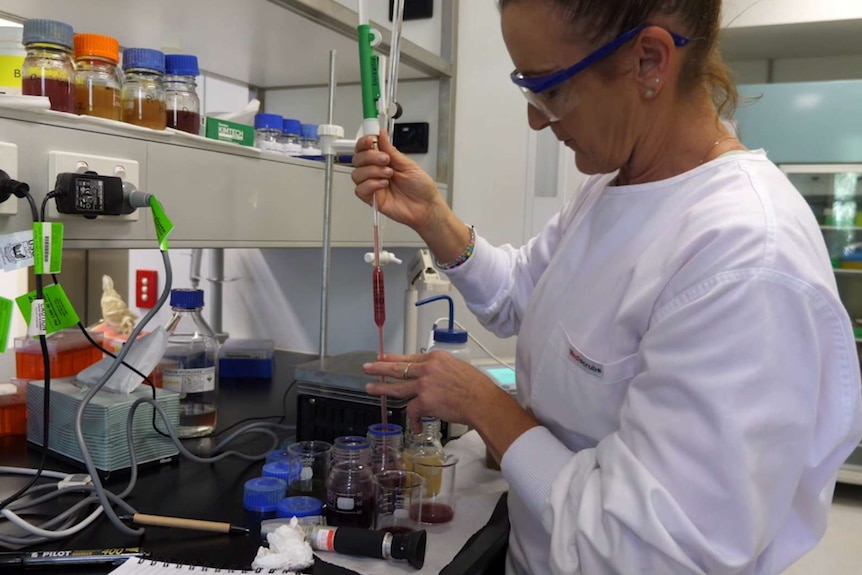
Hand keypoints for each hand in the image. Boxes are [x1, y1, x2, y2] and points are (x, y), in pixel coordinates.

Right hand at [352, 130, 446, 234]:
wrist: (426, 206)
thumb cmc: (421, 187)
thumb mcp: (407, 164)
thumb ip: (391, 150)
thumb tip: (381, 133)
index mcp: (383, 161)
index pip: (364, 148)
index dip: (363, 142)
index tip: (370, 140)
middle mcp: (375, 172)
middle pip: (357, 159)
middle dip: (370, 156)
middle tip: (385, 159)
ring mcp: (372, 185)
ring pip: (357, 174)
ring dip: (372, 171)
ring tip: (389, 174)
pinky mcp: (372, 199)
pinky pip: (360, 190)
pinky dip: (371, 184)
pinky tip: (383, 184)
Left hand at [363, 351, 499, 432]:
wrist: (482, 401)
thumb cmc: (476, 387)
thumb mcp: (457, 368)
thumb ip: (440, 370)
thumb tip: (430, 377)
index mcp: (436, 358)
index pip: (409, 357)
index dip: (393, 358)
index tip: (382, 357)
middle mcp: (427, 368)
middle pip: (398, 368)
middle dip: (380, 368)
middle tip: (368, 367)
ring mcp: (424, 384)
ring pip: (398, 387)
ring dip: (382, 388)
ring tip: (370, 388)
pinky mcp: (424, 400)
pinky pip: (412, 411)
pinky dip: (415, 421)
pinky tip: (417, 427)